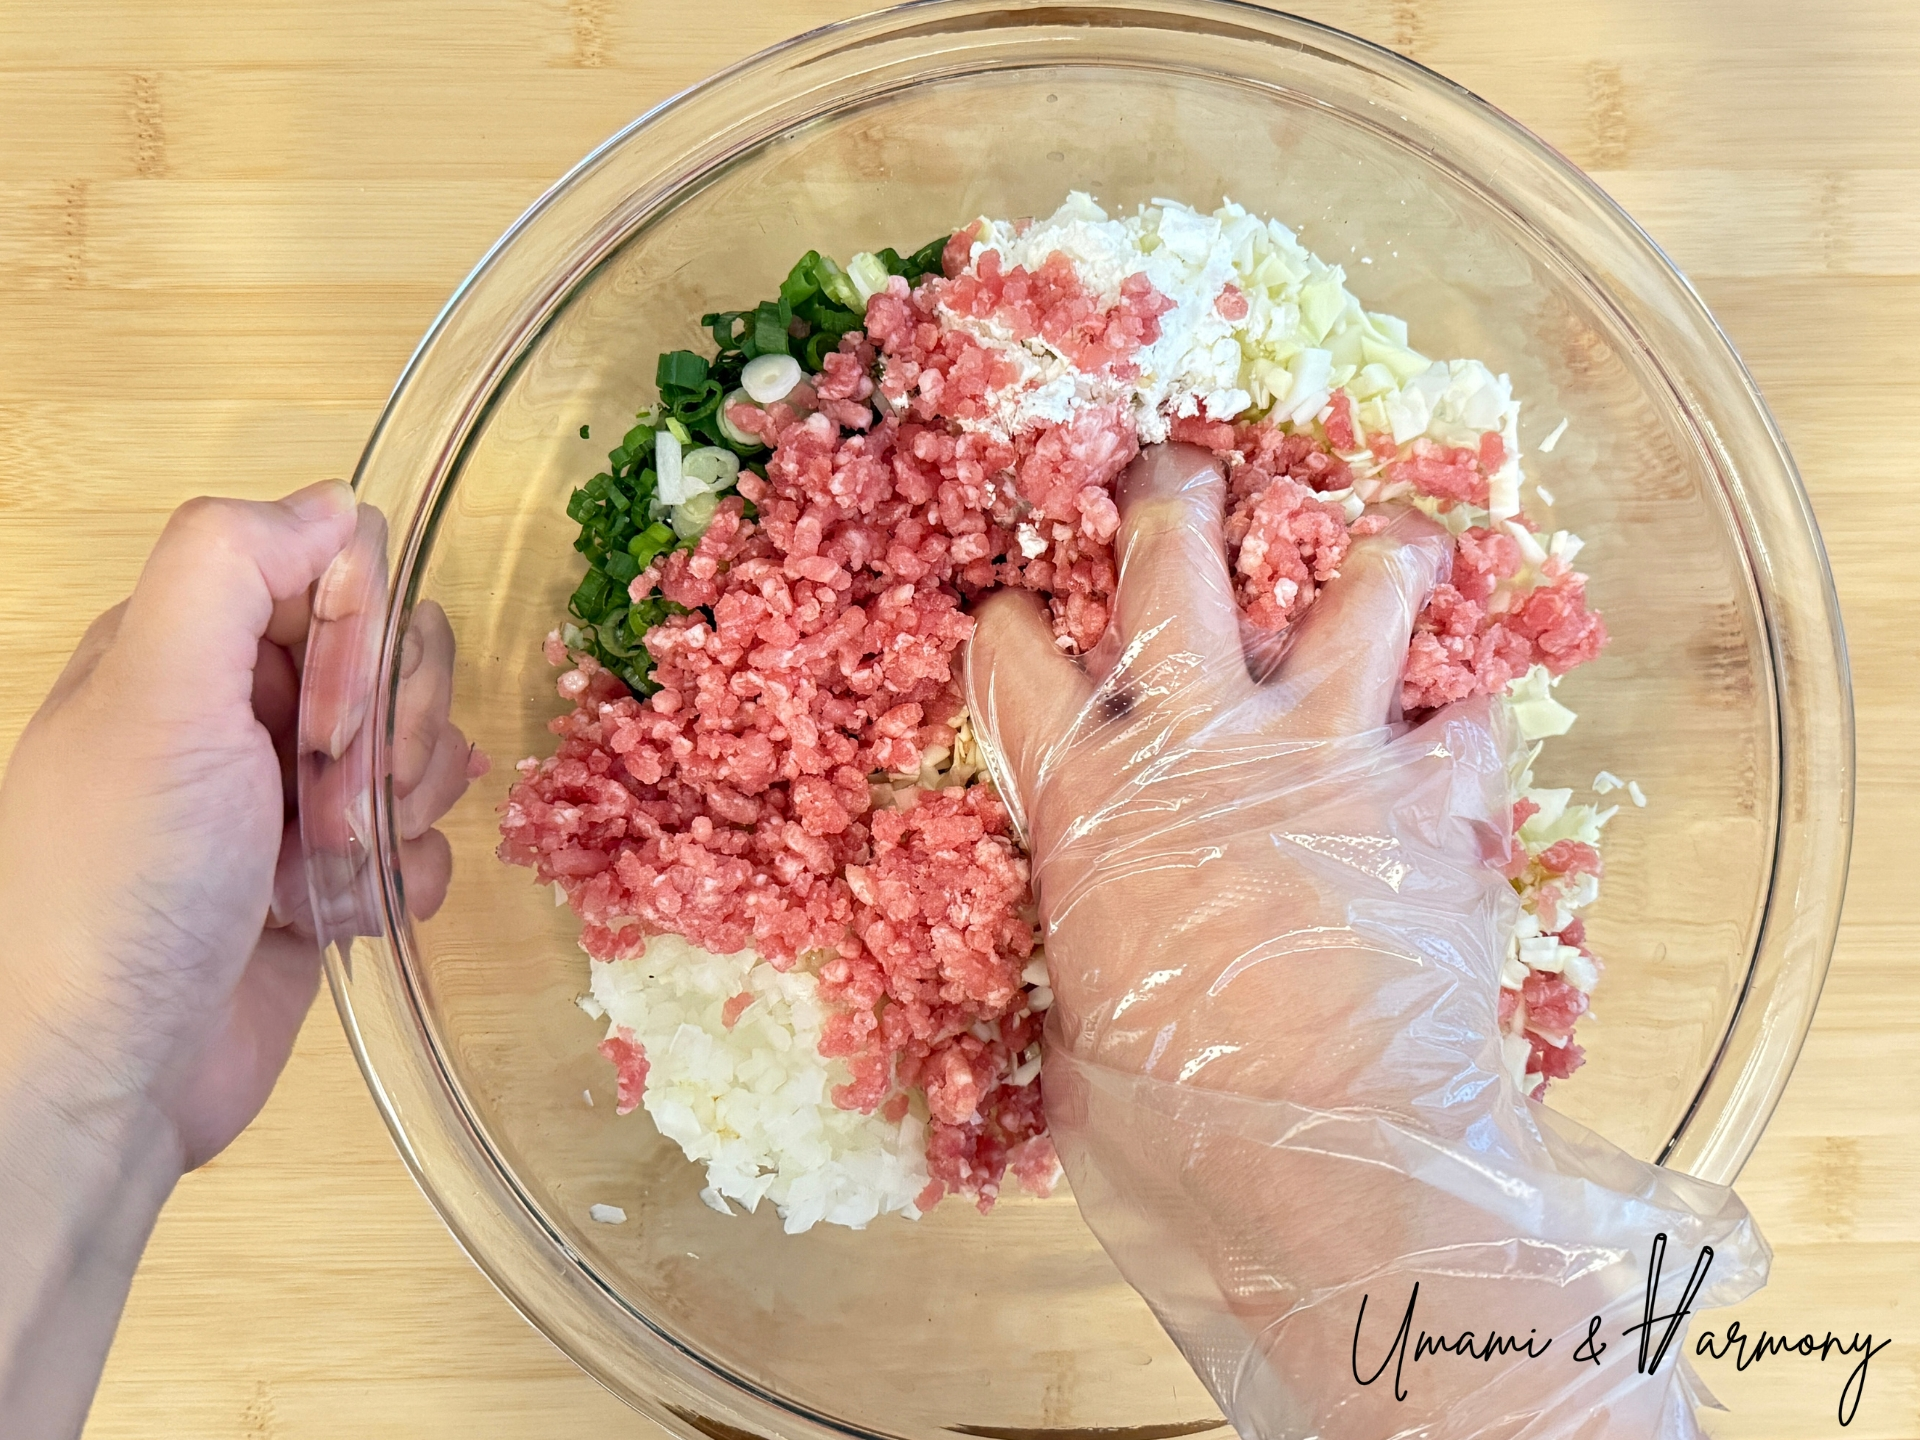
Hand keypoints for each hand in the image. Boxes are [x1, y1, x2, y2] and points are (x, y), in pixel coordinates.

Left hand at [0, 483, 475, 1439]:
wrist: (108, 1072)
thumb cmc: (122, 879)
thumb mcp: (154, 691)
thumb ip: (232, 565)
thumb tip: (336, 504)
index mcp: (193, 645)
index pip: (339, 571)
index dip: (361, 634)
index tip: (319, 713)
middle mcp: (243, 709)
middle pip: (398, 660)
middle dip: (390, 735)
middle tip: (328, 802)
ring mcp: (289, 798)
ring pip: (423, 753)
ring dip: (397, 813)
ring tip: (324, 870)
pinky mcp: (329, 878)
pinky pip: (421, 845)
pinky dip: (396, 882)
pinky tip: (339, 916)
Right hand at [966, 444, 1765, 1438]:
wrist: (1328, 1173)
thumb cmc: (1173, 1130)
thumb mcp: (1083, 1019)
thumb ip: (1093, 926)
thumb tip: (1107, 916)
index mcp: (1091, 802)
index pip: (1015, 664)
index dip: (1007, 627)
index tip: (1014, 616)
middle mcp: (1204, 745)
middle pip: (1175, 568)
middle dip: (1171, 499)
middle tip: (1179, 470)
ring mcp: (1330, 758)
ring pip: (1362, 594)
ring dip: (1376, 559)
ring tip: (1388, 546)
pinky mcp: (1437, 806)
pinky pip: (1470, 723)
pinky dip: (1467, 724)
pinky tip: (1464, 740)